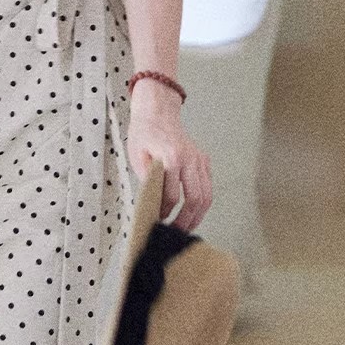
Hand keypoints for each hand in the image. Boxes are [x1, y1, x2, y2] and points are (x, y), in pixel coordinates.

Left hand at [127, 82, 211, 231]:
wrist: (157, 113)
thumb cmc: (145, 133)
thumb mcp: (136, 155)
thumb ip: (145, 178)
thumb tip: (150, 203)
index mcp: (172, 157)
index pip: (171, 195)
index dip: (164, 212)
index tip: (158, 220)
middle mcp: (190, 159)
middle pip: (195, 199)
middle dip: (186, 220)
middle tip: (176, 232)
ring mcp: (199, 160)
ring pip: (206, 195)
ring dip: (197, 215)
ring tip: (186, 227)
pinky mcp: (204, 161)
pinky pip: (208, 187)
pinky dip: (202, 203)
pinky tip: (193, 212)